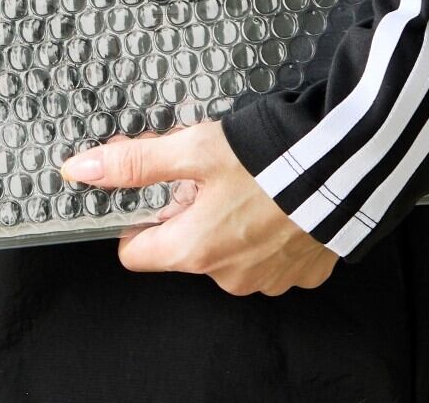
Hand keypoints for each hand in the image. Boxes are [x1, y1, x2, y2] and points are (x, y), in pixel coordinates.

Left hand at [60, 120, 337, 296]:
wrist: (347, 167)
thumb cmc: (269, 159)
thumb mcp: (194, 148)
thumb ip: (136, 162)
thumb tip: (80, 169)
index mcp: (195, 250)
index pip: (136, 253)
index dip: (137, 218)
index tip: (151, 190)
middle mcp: (229, 276)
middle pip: (186, 248)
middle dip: (190, 211)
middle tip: (209, 171)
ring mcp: (269, 280)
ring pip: (229, 252)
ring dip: (232, 221)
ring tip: (250, 180)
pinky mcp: (304, 272)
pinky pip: (272, 255)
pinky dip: (270, 230)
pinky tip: (279, 198)